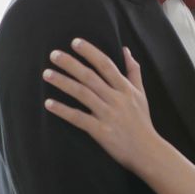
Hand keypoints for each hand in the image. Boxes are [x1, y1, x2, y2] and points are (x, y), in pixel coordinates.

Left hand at [43, 39, 158, 172]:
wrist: (147, 151)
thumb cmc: (142, 122)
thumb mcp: (141, 94)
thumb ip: (133, 71)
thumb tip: (125, 50)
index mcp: (125, 88)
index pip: (106, 64)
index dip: (90, 52)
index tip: (75, 42)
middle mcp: (116, 99)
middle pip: (90, 76)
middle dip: (71, 64)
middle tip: (53, 54)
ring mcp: (108, 114)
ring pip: (82, 94)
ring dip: (63, 83)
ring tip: (47, 74)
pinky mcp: (101, 131)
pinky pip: (78, 118)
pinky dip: (63, 110)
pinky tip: (48, 104)